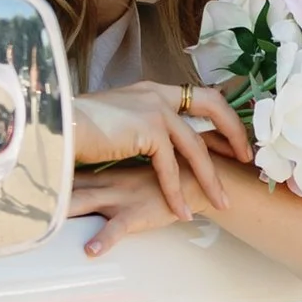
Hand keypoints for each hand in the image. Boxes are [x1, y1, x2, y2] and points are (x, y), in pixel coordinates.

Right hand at [72, 81, 253, 231]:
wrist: (55, 125)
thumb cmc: (78, 128)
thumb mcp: (118, 120)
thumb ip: (141, 125)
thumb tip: (153, 141)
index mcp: (153, 90)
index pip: (201, 96)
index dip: (223, 116)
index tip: (234, 138)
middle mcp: (158, 94)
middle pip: (213, 107)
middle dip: (234, 133)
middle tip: (246, 159)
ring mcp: (154, 110)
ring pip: (196, 148)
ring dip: (210, 179)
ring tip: (222, 203)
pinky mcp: (147, 131)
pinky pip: (171, 168)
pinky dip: (177, 192)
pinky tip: (182, 211)